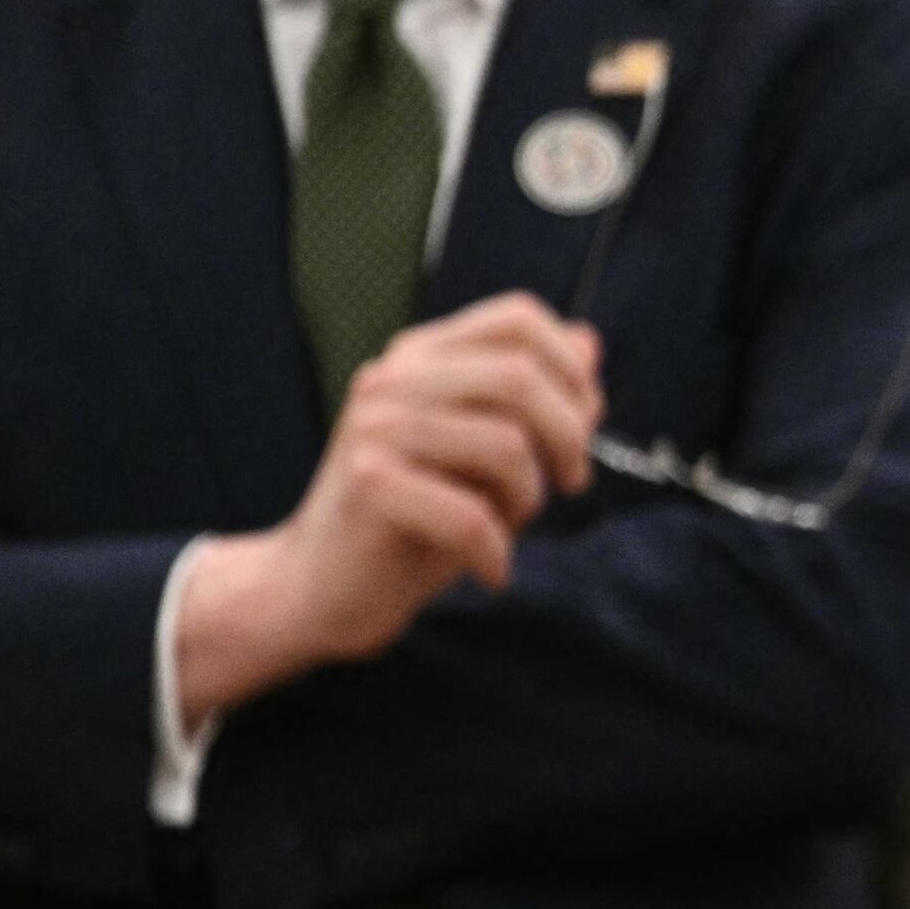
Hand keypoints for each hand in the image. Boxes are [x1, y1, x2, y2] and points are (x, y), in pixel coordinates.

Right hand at [174, 296, 604, 722]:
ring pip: (505, 445)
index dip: (571, 370)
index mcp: (420, 358)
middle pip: (519, 376)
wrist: (322, 588)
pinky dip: (496, 551)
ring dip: (528, 498)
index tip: (585, 425)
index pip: (515, 320)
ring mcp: (373, 426)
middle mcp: (391, 378)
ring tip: (506, 526)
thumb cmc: (416, 522)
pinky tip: (490, 570)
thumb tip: (587, 341)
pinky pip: (471, 514)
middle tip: (569, 483)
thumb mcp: (488, 456)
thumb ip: (535, 401)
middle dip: (568, 436)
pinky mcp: (366, 482)